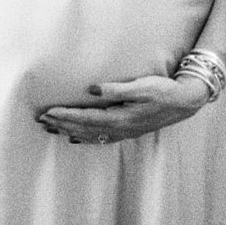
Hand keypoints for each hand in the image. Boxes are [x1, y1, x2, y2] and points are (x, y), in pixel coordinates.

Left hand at [36, 74, 210, 143]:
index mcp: (121, 117)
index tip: (48, 112)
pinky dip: (85, 138)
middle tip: (41, 120)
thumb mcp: (141, 85)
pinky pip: (101, 138)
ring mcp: (124, 132)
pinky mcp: (128, 131)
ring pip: (90, 135)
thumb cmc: (163, 90)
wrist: (184, 102)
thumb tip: (91, 90)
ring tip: (52, 128)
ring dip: (69, 131)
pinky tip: (76, 138)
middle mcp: (120, 128)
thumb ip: (115, 89)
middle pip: (84, 128)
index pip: (86, 118)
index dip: (65, 115)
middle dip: (62, 124)